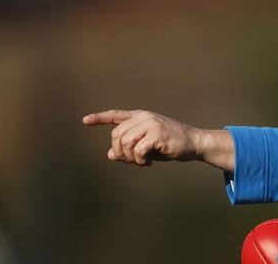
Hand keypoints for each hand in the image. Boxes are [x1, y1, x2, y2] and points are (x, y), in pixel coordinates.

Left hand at [82, 109, 201, 165]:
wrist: (193, 143)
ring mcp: (151, 123)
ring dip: (129, 158)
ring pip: (125, 142)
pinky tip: (146, 162)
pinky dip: (139, 160)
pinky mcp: (157, 133)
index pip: (116, 115)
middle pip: (116, 134)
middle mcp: (144, 117)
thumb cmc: (168, 145)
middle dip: (119, 152)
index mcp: (140, 117)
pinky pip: (137, 150)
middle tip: (130, 161)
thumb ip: (128, 148)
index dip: (99, 118)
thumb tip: (110, 155)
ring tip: (140, 161)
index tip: (84, 120)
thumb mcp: (146, 147)